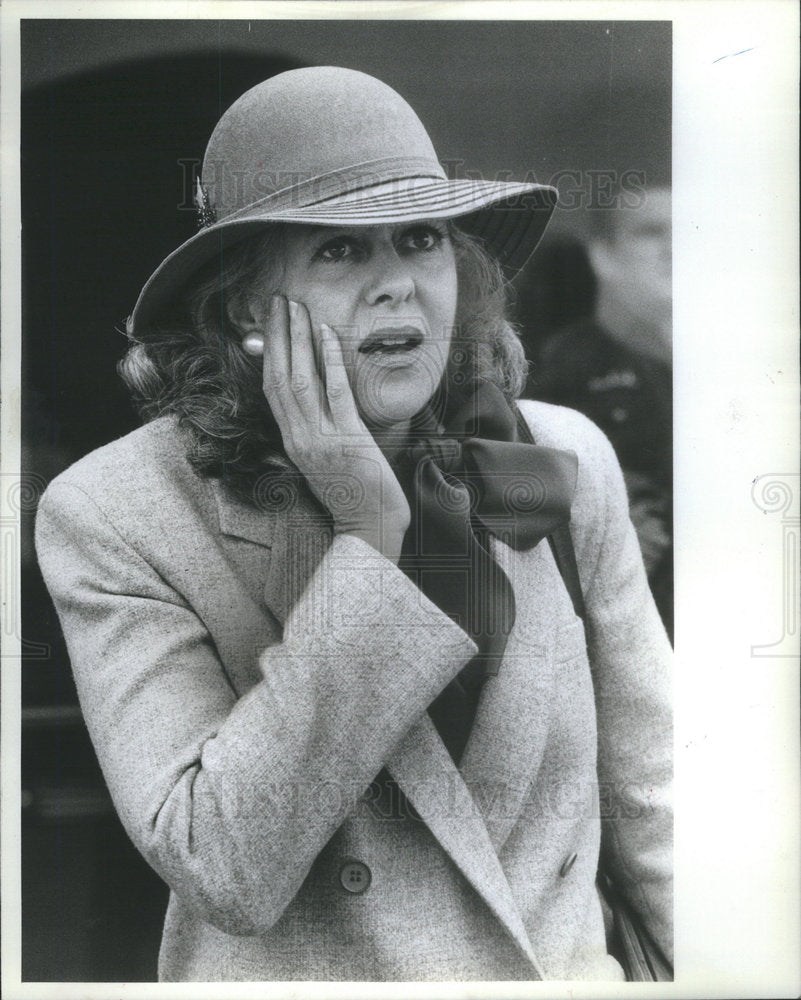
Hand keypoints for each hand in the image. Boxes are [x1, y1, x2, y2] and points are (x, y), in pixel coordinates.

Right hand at [260, 296, 409, 562]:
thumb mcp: (323, 463)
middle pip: (280, 378)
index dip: (268, 354)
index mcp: (292, 443)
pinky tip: (327, 333)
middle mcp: (300, 439)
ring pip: (300, 380)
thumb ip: (310, 435)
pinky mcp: (348, 440)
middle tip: (279, 301)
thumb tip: (303, 404)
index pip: (271, 390)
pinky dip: (328, 360)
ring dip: (298, 340)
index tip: (270, 323)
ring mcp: (321, 440)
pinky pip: (334, 392)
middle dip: (278, 336)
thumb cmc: (352, 495)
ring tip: (297, 308)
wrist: (370, 528)